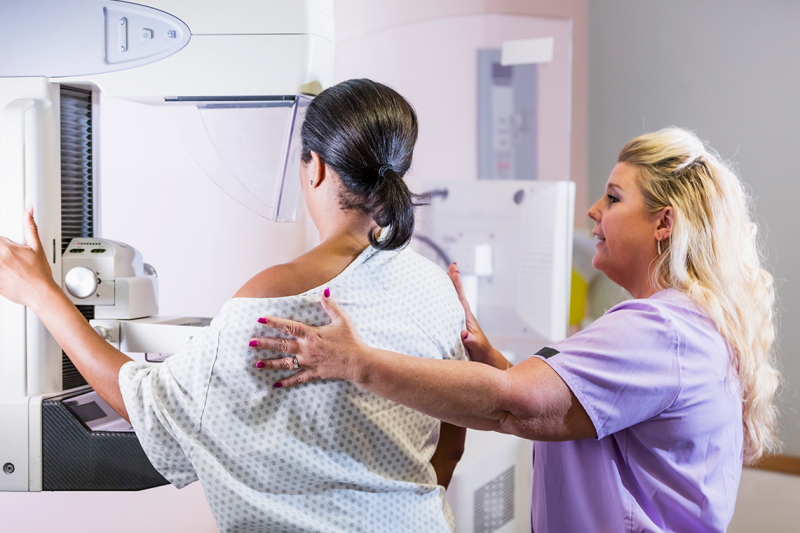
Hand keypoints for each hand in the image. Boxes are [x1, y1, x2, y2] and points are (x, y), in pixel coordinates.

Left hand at [0, 207, 57, 308]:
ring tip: (10, 266)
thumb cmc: (40, 273)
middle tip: (11, 258)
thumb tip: (28, 211)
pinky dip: (1, 274)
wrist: (41, 294)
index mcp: (6, 249)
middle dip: (2, 252)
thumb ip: (30, 227)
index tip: (5, 245)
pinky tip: (8, 274)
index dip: (2, 242)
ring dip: (1, 263)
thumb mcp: (36, 248)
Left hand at [249, 290, 370, 387]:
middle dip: (265, 344)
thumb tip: (325, 290)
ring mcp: (309, 362)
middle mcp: (307, 349)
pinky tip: (275, 384)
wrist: (358, 362)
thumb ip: (331, 306)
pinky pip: (297, 379)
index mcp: (312, 335)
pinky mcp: (314, 373)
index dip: (274, 322)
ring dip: (270, 363)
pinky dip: (286, 382)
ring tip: (257, 364)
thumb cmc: (351, 340)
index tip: (261, 319)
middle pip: (282, 345)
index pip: (289, 327)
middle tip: (251, 342)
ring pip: (285, 363)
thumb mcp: (342, 320)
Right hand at [447, 263, 508, 367]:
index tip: (454, 270)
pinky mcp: (457, 326)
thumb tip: (464, 334)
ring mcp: (460, 320)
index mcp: (467, 318)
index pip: (461, 298)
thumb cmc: (481, 353)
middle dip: (454, 280)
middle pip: (457, 295)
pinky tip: (439, 299)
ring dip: (450, 288)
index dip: (457, 284)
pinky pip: (449, 310)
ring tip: (444, 276)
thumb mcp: (476, 347)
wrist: (485, 360)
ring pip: (453, 301)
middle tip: (451, 266)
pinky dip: (445, 301)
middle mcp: (464, 316)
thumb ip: (471, 341)